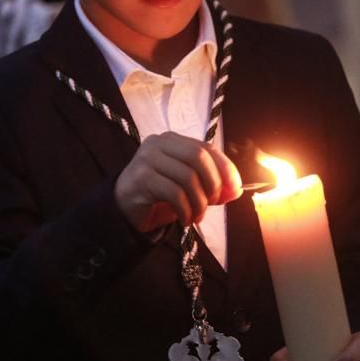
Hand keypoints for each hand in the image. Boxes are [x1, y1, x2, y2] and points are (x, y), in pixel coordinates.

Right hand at [114, 132, 241, 231]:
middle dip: (213, 184)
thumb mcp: (189, 189)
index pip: (206, 148)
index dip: (225, 168)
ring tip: (197, 216)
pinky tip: (186, 220)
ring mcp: (147, 158)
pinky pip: (174, 193)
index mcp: (172, 140)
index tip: (235, 188)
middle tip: (213, 203)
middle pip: (198, 158)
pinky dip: (186, 210)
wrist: (123, 209)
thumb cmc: (158, 196)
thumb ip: (211, 186)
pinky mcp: (141, 178)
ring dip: (199, 202)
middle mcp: (158, 143)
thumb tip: (236, 189)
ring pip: (187, 177)